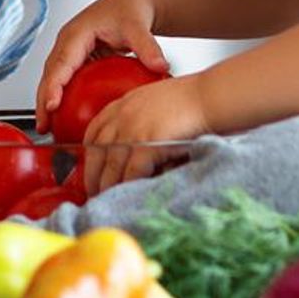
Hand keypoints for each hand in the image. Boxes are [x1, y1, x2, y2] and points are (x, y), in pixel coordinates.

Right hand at [35, 0, 167, 131]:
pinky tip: (66, 118)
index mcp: (76, 34)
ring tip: (48, 127)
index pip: (61, 63)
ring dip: (47, 102)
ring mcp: (69, 51)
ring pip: (52, 79)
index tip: (51, 105)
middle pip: (49, 74)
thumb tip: (160, 66)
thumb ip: (147, 46)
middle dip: (42, 100)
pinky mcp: (76, 59)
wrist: (130, 2)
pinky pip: (64, 80)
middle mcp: (67, 43)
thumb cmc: (128, 10)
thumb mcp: (137, 27)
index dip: (53, 85)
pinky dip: (61, 98)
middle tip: (44, 125)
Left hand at [80, 74, 205, 193]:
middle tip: (92, 191)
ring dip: (107, 186)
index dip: (88, 152)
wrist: (210, 97)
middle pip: (96, 151)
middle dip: (92, 175)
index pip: (94, 130)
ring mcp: (132, 129)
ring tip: (106, 200)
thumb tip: (138, 145)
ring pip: (110, 165)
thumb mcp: (156, 101)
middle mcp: (122, 116)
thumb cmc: (193, 100)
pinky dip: (128, 186)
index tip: (87, 166)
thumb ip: (142, 118)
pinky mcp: (147, 143)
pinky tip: (129, 196)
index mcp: (123, 104)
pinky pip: (131, 171)